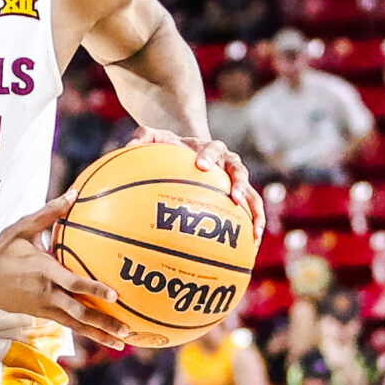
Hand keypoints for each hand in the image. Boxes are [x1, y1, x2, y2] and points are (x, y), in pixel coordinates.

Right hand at [0, 196, 135, 348]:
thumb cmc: (2, 250)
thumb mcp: (22, 228)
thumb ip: (49, 213)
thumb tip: (74, 193)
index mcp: (45, 272)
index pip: (73, 283)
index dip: (94, 290)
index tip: (115, 296)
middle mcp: (47, 294)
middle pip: (79, 313)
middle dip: (103, 324)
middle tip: (126, 331)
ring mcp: (44, 307)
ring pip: (76, 324)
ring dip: (99, 334)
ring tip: (122, 342)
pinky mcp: (41, 314)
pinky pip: (68, 324)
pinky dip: (86, 331)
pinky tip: (102, 335)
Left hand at [130, 123, 264, 234]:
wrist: (191, 153)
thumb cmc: (172, 148)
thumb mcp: (157, 139)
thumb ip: (144, 137)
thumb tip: (130, 145)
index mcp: (211, 148)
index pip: (213, 149)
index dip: (208, 157)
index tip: (200, 166)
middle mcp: (229, 163)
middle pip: (238, 170)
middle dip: (238, 183)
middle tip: (233, 197)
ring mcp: (236, 182)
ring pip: (252, 194)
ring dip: (254, 212)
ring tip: (253, 233)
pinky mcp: (239, 198)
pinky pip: (250, 213)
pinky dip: (252, 228)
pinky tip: (251, 247)